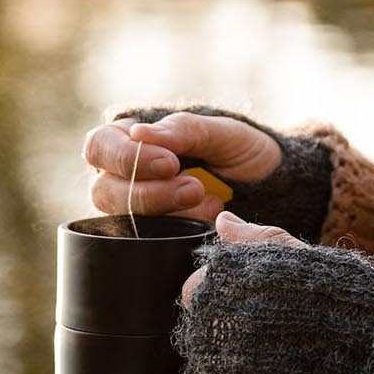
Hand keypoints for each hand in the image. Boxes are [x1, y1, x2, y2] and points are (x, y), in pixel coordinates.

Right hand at [82, 108, 282, 224]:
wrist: (273, 186)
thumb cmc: (241, 149)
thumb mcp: (222, 131)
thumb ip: (183, 129)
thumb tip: (137, 133)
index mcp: (133, 138)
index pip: (100, 146)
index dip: (126, 157)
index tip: (170, 162)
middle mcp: (126, 176)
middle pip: (103, 190)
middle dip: (149, 193)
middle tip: (193, 188)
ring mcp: (140, 210)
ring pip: (123, 220)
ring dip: (166, 214)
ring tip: (210, 204)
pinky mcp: (156, 238)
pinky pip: (148, 244)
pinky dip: (177, 234)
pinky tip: (206, 222)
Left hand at [170, 222, 373, 373]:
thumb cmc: (348, 300)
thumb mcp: (302, 256)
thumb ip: (255, 239)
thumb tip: (222, 222)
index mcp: (225, 285)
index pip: (196, 289)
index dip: (225, 292)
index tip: (256, 298)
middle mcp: (216, 333)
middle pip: (200, 332)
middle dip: (228, 329)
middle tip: (276, 332)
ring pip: (212, 373)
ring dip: (235, 366)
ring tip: (286, 361)